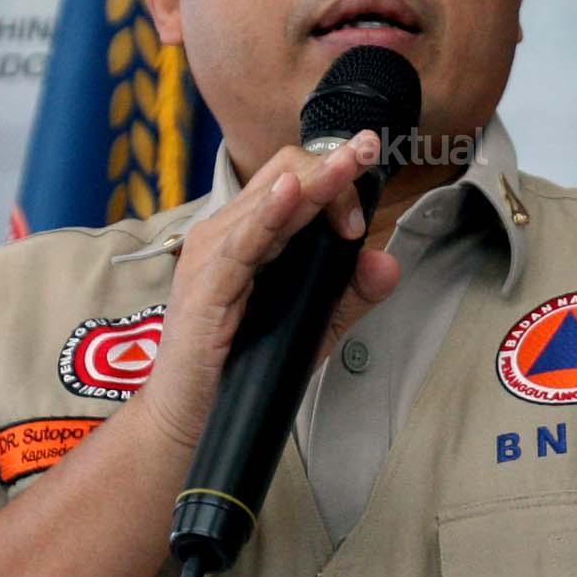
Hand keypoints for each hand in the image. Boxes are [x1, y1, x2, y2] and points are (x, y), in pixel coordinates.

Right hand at [132, 134, 401, 447]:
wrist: (189, 419)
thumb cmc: (242, 368)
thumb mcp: (313, 324)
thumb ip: (350, 292)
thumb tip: (387, 262)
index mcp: (249, 234)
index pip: (294, 178)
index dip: (336, 179)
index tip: (365, 199)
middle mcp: (228, 234)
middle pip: (285, 174)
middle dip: (333, 166)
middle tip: (368, 157)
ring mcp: (213, 255)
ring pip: (269, 198)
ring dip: (316, 181)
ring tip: (349, 163)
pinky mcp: (205, 285)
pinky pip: (242, 241)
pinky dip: (269, 215)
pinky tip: (291, 193)